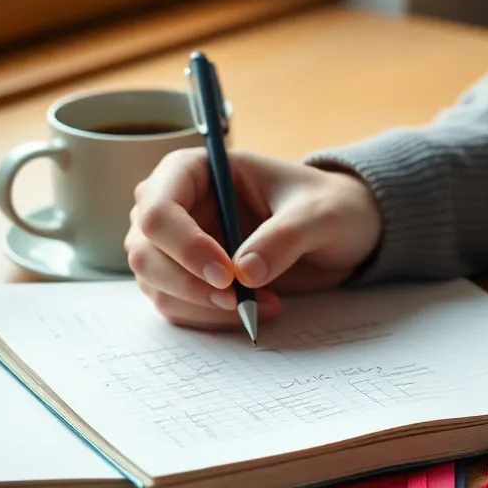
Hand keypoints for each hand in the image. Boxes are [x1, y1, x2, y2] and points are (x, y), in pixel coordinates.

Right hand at [124, 149, 382, 327]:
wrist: (342, 231)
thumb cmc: (329, 205)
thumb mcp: (321, 214)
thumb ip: (284, 237)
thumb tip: (245, 272)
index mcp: (195, 169)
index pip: (157, 207)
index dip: (184, 245)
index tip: (226, 274)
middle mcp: (175, 204)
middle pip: (145, 251)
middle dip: (187, 283)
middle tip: (239, 300)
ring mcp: (177, 243)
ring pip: (156, 285)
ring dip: (202, 306)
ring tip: (262, 305)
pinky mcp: (190, 276)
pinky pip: (178, 306)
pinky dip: (211, 317)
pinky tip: (257, 310)